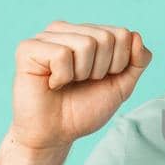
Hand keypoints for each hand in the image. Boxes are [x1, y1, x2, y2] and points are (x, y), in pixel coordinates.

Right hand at [8, 21, 152, 151]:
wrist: (55, 134)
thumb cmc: (84, 109)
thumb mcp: (121, 85)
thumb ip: (136, 61)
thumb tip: (136, 35)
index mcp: (87, 33)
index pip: (121, 34)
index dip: (118, 64)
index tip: (99, 79)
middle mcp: (66, 30)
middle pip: (105, 38)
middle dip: (100, 70)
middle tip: (80, 83)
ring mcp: (46, 37)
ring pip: (86, 44)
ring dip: (81, 74)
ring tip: (66, 83)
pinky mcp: (28, 48)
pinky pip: (61, 54)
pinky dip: (62, 77)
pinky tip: (51, 83)